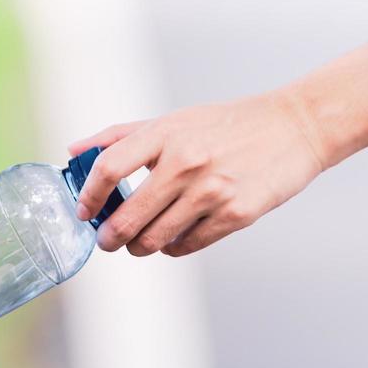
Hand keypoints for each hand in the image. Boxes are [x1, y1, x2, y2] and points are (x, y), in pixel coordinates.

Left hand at [68, 91, 325, 255]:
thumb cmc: (227, 125)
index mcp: (166, 134)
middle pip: (127, 218)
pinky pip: (186, 246)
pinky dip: (172, 248)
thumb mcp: (174, 120)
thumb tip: (74, 151)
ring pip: (153, 240)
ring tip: (140, 241)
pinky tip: (173, 237)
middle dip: (109, 238)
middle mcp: (186, 162)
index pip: (108, 169)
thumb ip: (121, 136)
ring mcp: (211, 190)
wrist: (294, 128)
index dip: (89, 197)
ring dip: (139, 247)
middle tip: (107, 241)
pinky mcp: (235, 214)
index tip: (84, 213)